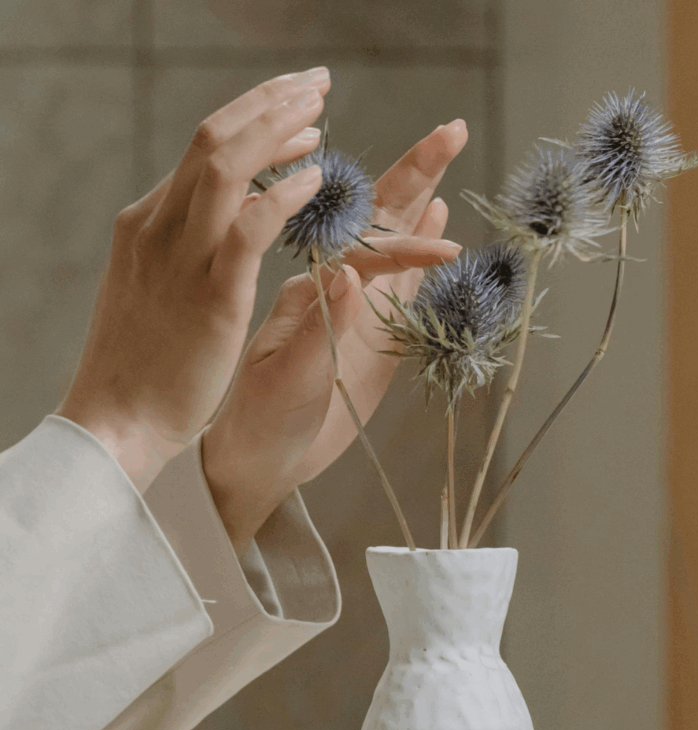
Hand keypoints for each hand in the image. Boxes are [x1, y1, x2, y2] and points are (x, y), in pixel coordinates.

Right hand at [54, 67, 331, 492]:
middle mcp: (159, 226)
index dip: (252, 120)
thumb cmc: (144, 362)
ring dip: (278, 128)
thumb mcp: (154, 288)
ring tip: (321, 112)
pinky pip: (249, 225)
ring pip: (227, 164)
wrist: (118, 420)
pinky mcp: (210, 294)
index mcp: (147, 223)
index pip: (203, 151)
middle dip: (269, 102)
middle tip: (316, 83)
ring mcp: (181, 257)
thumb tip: (212, 215)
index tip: (295, 112)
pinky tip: (316, 178)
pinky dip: (283, 194)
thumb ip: (180, 247)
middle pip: (215, 138)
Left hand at [201, 121, 467, 556]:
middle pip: (374, 221)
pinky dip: (415, 252)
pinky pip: (397, 286)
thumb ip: (319, 329)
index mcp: (306, 293)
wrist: (257, 460)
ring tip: (439, 162)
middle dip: (412, 175)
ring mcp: (353, 311)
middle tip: (450, 130)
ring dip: (414, 203)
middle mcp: (331, 291)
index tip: (441, 221)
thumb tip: (348, 274)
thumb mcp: (287, 380)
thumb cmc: (258, 422)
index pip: (361, 247)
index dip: (404, 235)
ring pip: (388, 244)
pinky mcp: (372, 338)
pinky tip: (431, 224)